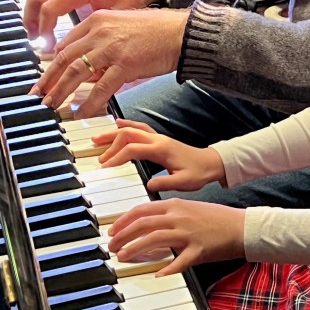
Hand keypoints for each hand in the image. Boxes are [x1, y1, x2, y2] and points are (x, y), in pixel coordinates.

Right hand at [24, 0, 164, 50]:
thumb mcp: (118, 13)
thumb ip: (101, 29)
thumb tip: (87, 51)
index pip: (51, 7)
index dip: (45, 28)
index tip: (47, 45)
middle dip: (31, 17)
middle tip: (34, 38)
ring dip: (32, 9)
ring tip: (36, 31)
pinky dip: (40, 3)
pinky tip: (45, 20)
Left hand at [30, 8, 188, 116]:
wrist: (181, 33)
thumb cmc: (157, 31)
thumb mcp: (122, 28)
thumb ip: (103, 45)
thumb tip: (90, 71)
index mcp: (97, 20)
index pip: (66, 43)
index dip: (52, 63)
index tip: (47, 76)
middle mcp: (100, 32)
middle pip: (64, 58)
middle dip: (48, 80)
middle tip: (39, 95)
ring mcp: (111, 48)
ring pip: (76, 73)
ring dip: (60, 92)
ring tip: (52, 105)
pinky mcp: (125, 64)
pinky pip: (101, 88)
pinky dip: (88, 103)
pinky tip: (81, 113)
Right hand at [93, 118, 225, 190]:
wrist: (212, 164)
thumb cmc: (199, 173)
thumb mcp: (184, 183)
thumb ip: (166, 183)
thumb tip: (148, 184)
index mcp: (162, 150)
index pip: (133, 149)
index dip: (117, 157)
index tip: (106, 167)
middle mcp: (159, 140)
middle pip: (128, 135)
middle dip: (110, 144)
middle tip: (98, 156)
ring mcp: (159, 138)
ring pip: (132, 129)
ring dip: (114, 133)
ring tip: (97, 139)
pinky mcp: (160, 140)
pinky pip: (140, 128)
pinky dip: (127, 126)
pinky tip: (118, 125)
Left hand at [107, 197, 245, 276]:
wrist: (242, 226)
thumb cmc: (217, 219)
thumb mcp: (190, 209)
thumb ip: (169, 213)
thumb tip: (148, 222)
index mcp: (176, 205)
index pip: (141, 210)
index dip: (123, 221)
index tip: (112, 231)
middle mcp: (180, 216)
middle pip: (143, 224)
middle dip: (123, 236)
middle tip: (112, 247)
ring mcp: (189, 232)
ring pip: (154, 239)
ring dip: (135, 249)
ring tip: (123, 257)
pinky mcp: (199, 249)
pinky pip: (180, 261)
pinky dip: (167, 269)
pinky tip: (157, 275)